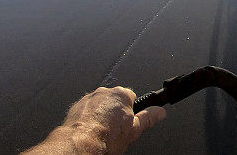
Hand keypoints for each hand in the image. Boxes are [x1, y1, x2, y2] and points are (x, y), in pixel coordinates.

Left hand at [23, 87, 165, 153]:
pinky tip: (91, 130)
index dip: (132, 111)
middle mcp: (105, 92)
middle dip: (116, 111)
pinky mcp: (76, 106)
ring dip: (102, 114)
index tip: (129, 120)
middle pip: (115, 100)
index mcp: (121, 94)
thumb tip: (160, 112)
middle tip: (116, 128)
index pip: (132, 97)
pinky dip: (89, 118)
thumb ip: (149, 118)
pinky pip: (86, 110)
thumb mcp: (134, 130)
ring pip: (100, 105)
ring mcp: (89, 98)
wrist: (80, 144)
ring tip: (102, 130)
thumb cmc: (105, 137)